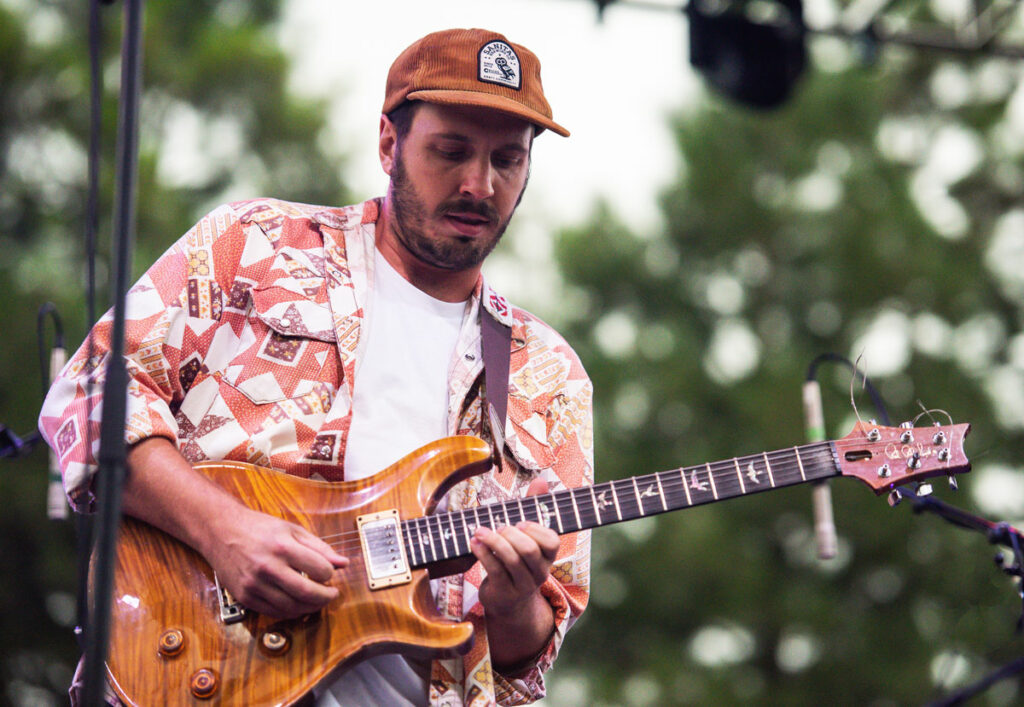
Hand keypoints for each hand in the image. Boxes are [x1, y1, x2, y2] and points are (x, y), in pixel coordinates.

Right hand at [206, 507, 348, 619]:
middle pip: (307, 592)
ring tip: (317, 600)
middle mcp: (268, 567)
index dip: (330, 574)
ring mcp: (255, 585)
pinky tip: (298, 604)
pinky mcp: (245, 597)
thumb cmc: (258, 528)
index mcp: (282, 547)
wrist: (221, 531)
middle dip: (326, 597)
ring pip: (291, 607)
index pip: (319, 569)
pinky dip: (290, 612)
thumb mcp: (292, 530)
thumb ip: (319, 547)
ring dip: (310, 607)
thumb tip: (343, 563)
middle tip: (332, 594)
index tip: (329, 573)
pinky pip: (274, 612)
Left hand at [470, 478, 558, 617]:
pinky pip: (494, 570)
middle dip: (510, 534)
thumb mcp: (527, 536)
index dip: (535, 530)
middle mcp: (539, 572)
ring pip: (511, 560)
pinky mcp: (504, 592)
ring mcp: (523, 585)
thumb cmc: (518, 560)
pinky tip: (474, 542)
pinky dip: (482, 553)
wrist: (509, 602)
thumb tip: (541, 479)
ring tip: (479, 530)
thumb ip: (534, 508)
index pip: (552, 541)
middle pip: (529, 550)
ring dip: (493, 541)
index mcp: (548, 556)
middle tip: (498, 526)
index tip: (519, 522)